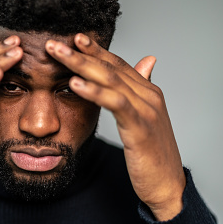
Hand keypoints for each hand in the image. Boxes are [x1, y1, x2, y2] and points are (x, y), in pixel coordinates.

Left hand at [46, 33, 185, 220]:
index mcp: (147, 91)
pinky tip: (75, 84)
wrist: (167, 185)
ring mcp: (146, 109)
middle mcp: (148, 95)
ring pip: (110, 79)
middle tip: (55, 42)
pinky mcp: (140, 127)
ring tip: (59, 54)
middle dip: (81, 52)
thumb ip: (141, 88)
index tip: (74, 38)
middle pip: (109, 67)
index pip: (116, 64)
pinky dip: (94, 91)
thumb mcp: (144, 117)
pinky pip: (115, 103)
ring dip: (81, 65)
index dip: (95, 50)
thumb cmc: (152, 153)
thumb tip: (148, 61)